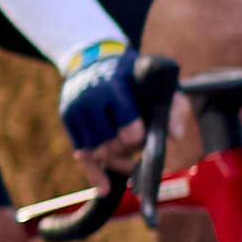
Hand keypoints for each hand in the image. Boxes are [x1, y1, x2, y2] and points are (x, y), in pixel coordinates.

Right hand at [55, 38, 162, 169]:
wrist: (94, 56)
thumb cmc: (132, 74)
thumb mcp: (156, 82)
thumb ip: (173, 106)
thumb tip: (175, 136)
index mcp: (115, 87)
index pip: (127, 127)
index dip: (137, 139)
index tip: (143, 140)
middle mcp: (90, 98)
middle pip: (109, 144)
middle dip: (125, 150)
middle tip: (137, 149)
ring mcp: (75, 109)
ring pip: (94, 152)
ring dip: (113, 160)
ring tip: (128, 161)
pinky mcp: (66, 118)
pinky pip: (80, 154)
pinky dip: (94, 171)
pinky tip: (105, 186)